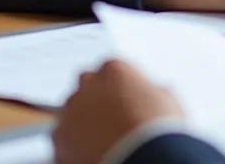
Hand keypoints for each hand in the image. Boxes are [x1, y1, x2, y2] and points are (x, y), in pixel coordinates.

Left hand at [52, 60, 182, 163]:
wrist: (142, 160)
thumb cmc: (157, 129)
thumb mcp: (166, 99)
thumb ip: (150, 91)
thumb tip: (150, 97)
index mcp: (113, 69)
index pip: (110, 71)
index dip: (120, 88)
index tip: (127, 102)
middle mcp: (86, 86)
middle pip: (86, 88)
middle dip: (96, 101)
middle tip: (112, 121)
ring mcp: (69, 115)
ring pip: (71, 116)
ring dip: (83, 125)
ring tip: (105, 144)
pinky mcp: (58, 145)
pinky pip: (65, 143)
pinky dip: (74, 149)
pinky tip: (95, 156)